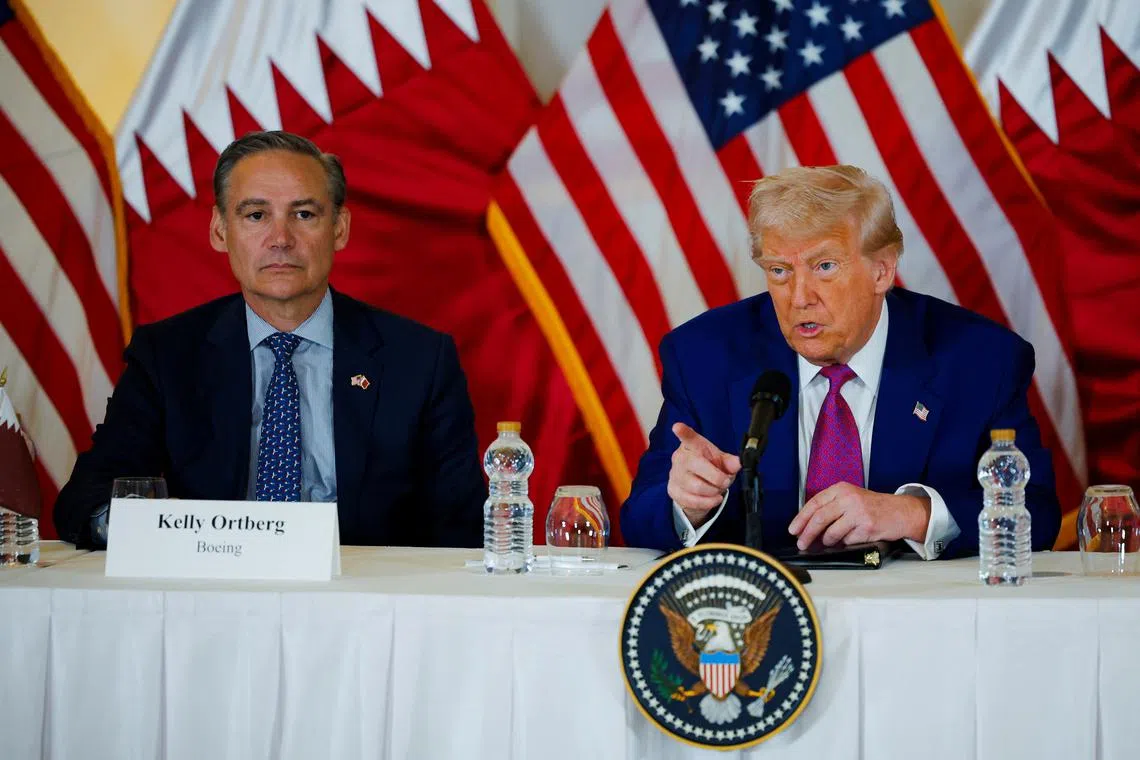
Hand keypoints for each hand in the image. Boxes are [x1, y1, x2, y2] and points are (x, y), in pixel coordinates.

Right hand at [667, 423, 740, 528]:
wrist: (696, 489)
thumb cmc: (708, 469)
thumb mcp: (722, 462)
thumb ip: (731, 462)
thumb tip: (737, 463)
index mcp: (693, 446)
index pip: (688, 437)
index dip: (683, 432)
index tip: (677, 427)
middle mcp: (680, 458)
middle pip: (697, 465)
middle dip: (717, 477)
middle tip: (725, 481)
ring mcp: (675, 475)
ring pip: (697, 486)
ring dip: (713, 490)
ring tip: (718, 489)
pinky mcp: (673, 491)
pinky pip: (693, 500)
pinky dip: (708, 502)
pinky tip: (714, 498)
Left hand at [787, 482, 929, 550]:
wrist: (900, 511)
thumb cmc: (872, 507)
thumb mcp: (850, 498)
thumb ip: (830, 508)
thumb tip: (807, 526)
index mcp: (841, 489)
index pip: (814, 503)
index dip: (801, 518)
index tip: (793, 530)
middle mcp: (849, 498)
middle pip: (819, 518)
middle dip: (807, 534)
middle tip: (801, 543)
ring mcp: (858, 512)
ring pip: (832, 532)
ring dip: (827, 541)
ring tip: (829, 542)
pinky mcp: (867, 526)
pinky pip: (847, 540)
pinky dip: (846, 543)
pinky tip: (852, 538)